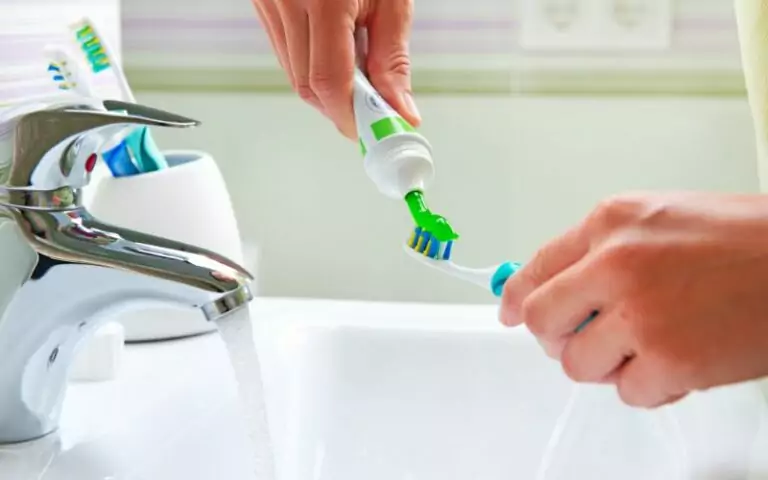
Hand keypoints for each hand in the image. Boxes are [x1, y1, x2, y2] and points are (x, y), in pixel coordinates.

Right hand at [251, 0, 420, 138]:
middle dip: (342, 108)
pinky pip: (285, 52)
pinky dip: (312, 67)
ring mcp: (267, 2)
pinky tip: (336, 54)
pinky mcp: (261, 3)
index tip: (377, 132)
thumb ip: (393, 56)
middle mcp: (286, 1)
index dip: (352, 117)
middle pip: (307, 86)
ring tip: (360, 73)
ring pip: (294, 73)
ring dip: (328, 90)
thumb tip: (398, 107)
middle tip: (374, 112)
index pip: (329, 81)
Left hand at [500, 192, 767, 407]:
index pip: (534, 269)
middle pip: (539, 322)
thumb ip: (597, 249)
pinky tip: (678, 361)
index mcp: (610, 223)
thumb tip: (546, 286)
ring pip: (577, 364)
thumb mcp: (657, 219)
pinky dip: (649, 386)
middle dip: (556, 336)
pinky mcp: (671, 361)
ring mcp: (641, 314)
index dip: (515, 299)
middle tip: (584, 337)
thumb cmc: (743, 240)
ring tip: (645, 345)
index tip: (509, 313)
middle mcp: (616, 264)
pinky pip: (627, 393)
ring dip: (606, 364)